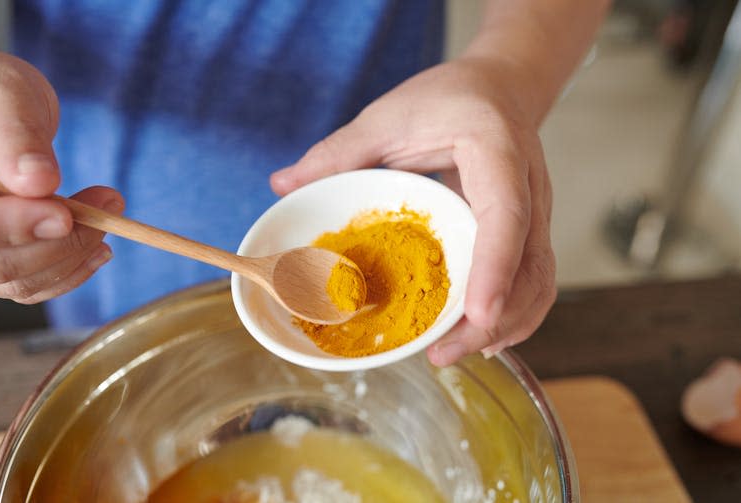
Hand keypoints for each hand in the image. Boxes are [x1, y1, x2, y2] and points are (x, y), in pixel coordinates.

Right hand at [0, 49, 122, 303]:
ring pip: (17, 279)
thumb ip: (15, 135)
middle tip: (110, 202)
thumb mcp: (4, 95)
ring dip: (74, 255)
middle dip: (62, 240)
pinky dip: (68, 271)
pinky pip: (28, 284)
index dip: (16, 226)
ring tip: (111, 214)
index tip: (65, 214)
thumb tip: (38, 181)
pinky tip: (99, 250)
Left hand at [271, 57, 555, 365]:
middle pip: (530, 266)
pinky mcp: (533, 232)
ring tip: (452, 354)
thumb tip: (280, 185)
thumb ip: (338, 152)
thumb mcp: (387, 116)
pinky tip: (479, 337)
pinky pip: (535, 282)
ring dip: (505, 327)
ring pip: (540, 283)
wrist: (498, 89)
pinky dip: (513, 316)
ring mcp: (538, 213)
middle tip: (440, 354)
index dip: (494, 266)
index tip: (478, 314)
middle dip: (493, 319)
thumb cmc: (444, 99)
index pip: (506, 215)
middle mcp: (530, 187)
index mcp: (496, 150)